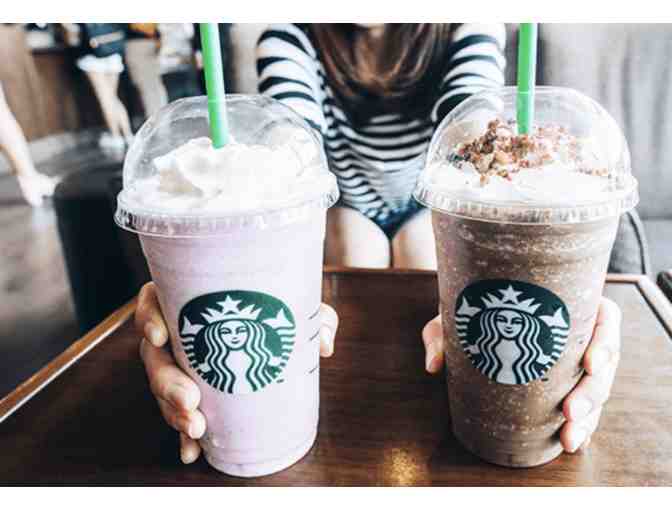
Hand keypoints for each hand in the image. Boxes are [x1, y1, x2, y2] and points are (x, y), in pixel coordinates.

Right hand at [136, 282, 338, 463]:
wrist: (278, 331)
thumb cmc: (277, 312)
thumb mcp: (297, 306)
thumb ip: (314, 317)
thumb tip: (322, 342)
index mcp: (190, 302)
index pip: (153, 301)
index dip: (149, 318)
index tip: (160, 336)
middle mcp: (178, 334)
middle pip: (155, 356)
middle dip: (167, 383)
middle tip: (191, 401)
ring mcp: (179, 366)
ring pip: (162, 390)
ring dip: (173, 412)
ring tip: (197, 428)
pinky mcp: (189, 392)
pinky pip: (178, 414)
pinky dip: (183, 435)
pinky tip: (192, 450)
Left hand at [422, 297, 620, 452]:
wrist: (470, 321)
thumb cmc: (470, 312)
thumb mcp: (453, 317)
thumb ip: (440, 333)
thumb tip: (434, 365)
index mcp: (566, 306)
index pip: (605, 318)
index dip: (605, 342)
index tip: (591, 364)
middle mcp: (577, 335)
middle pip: (605, 363)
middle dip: (592, 393)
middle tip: (569, 412)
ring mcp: (575, 363)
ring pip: (598, 390)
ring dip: (589, 418)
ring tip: (568, 439)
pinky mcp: (566, 386)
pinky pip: (585, 407)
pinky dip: (581, 426)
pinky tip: (570, 443)